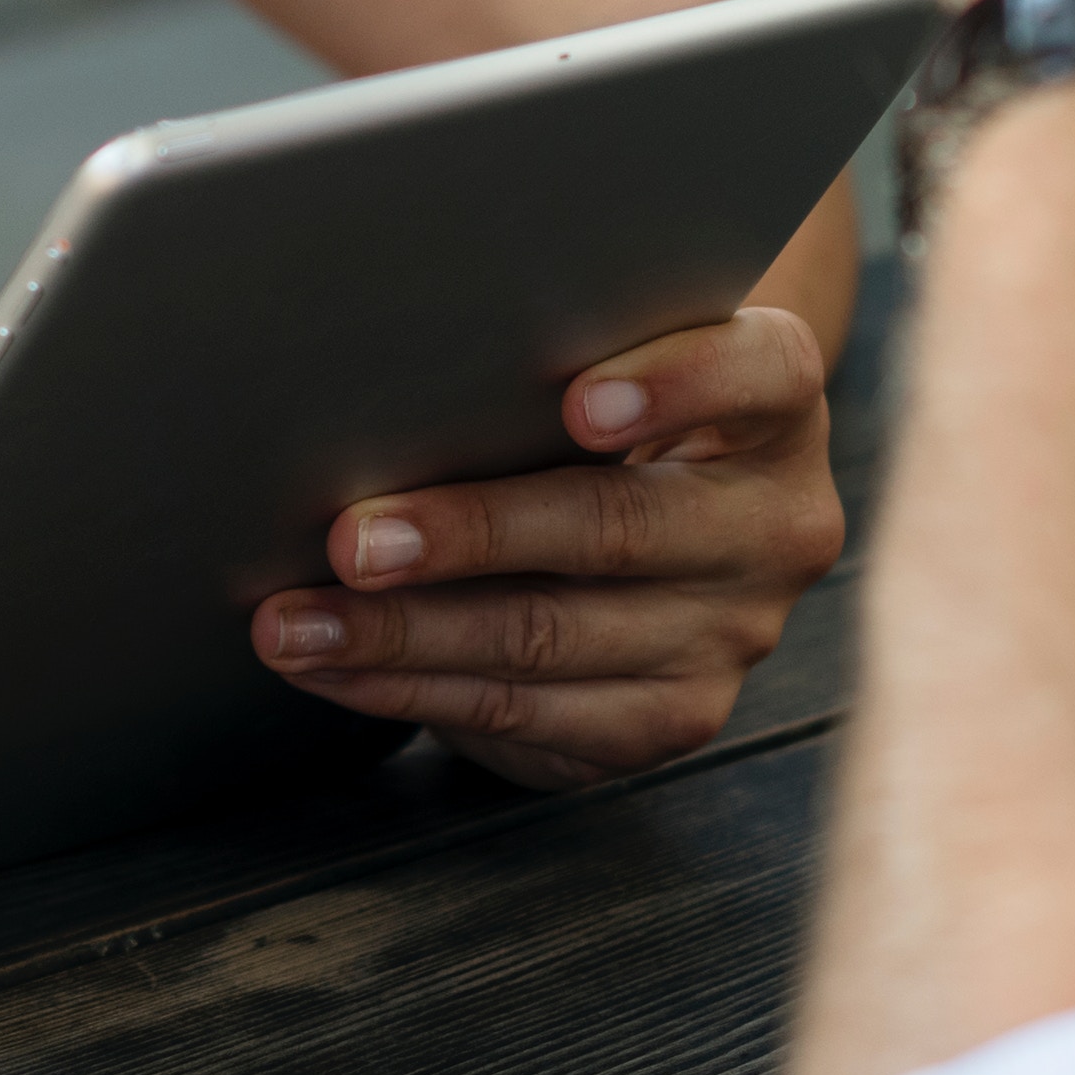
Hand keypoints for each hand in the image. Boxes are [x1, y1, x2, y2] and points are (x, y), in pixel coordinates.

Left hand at [251, 305, 845, 788]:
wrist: (669, 532)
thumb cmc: (603, 416)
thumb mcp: (611, 364)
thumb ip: (548, 358)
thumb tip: (375, 387)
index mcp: (778, 405)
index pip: (758, 375)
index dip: (672, 385)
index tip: (576, 402)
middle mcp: (775, 524)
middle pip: (620, 526)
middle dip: (470, 535)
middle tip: (350, 539)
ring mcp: (734, 633)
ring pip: (553, 637)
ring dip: (404, 634)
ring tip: (296, 621)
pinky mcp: (677, 716)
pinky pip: (529, 714)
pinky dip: (414, 691)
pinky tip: (335, 671)